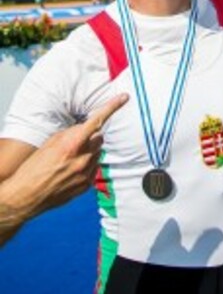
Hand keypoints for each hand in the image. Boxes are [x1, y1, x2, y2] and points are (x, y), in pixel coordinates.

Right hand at [4, 94, 127, 216]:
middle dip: (91, 137)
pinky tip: (71, 171)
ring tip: (69, 160)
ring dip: (89, 152)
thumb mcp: (50, 143)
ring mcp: (86, 173)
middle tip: (76, 142)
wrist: (27, 195)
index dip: (112, 107)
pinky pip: (94, 168)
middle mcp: (83, 158)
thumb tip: (85, 127)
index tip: (124, 97)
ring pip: (98, 153)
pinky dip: (87, 166)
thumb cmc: (35, 167)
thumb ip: (71, 133)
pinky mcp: (86, 185)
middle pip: (99, 138)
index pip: (97, 121)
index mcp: (73, 144)